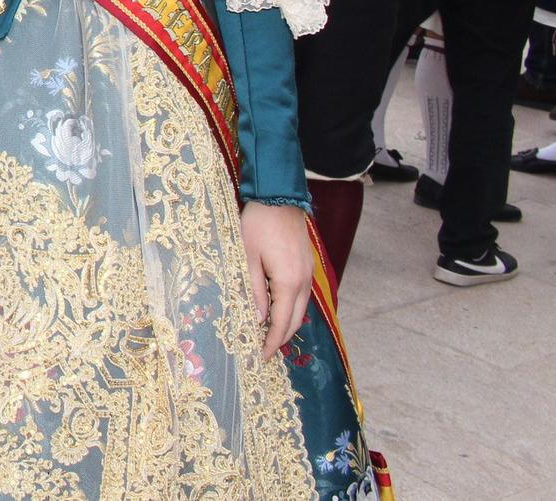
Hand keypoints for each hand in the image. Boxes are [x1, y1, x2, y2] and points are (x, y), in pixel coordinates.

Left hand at [241, 202, 312, 352]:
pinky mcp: (307, 266)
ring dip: (287, 324)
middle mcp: (303, 282)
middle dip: (280, 338)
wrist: (279, 198)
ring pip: (301, 309)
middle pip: (295, 320)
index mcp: (288, 282)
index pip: (282, 322)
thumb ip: (253, 290)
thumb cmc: (258, 225)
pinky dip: (291, 308)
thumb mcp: (247, 258)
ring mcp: (308, 274)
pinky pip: (301, 296)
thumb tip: (257, 319)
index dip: (272, 342)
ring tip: (269, 336)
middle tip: (264, 351)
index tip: (262, 357)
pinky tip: (278, 310)